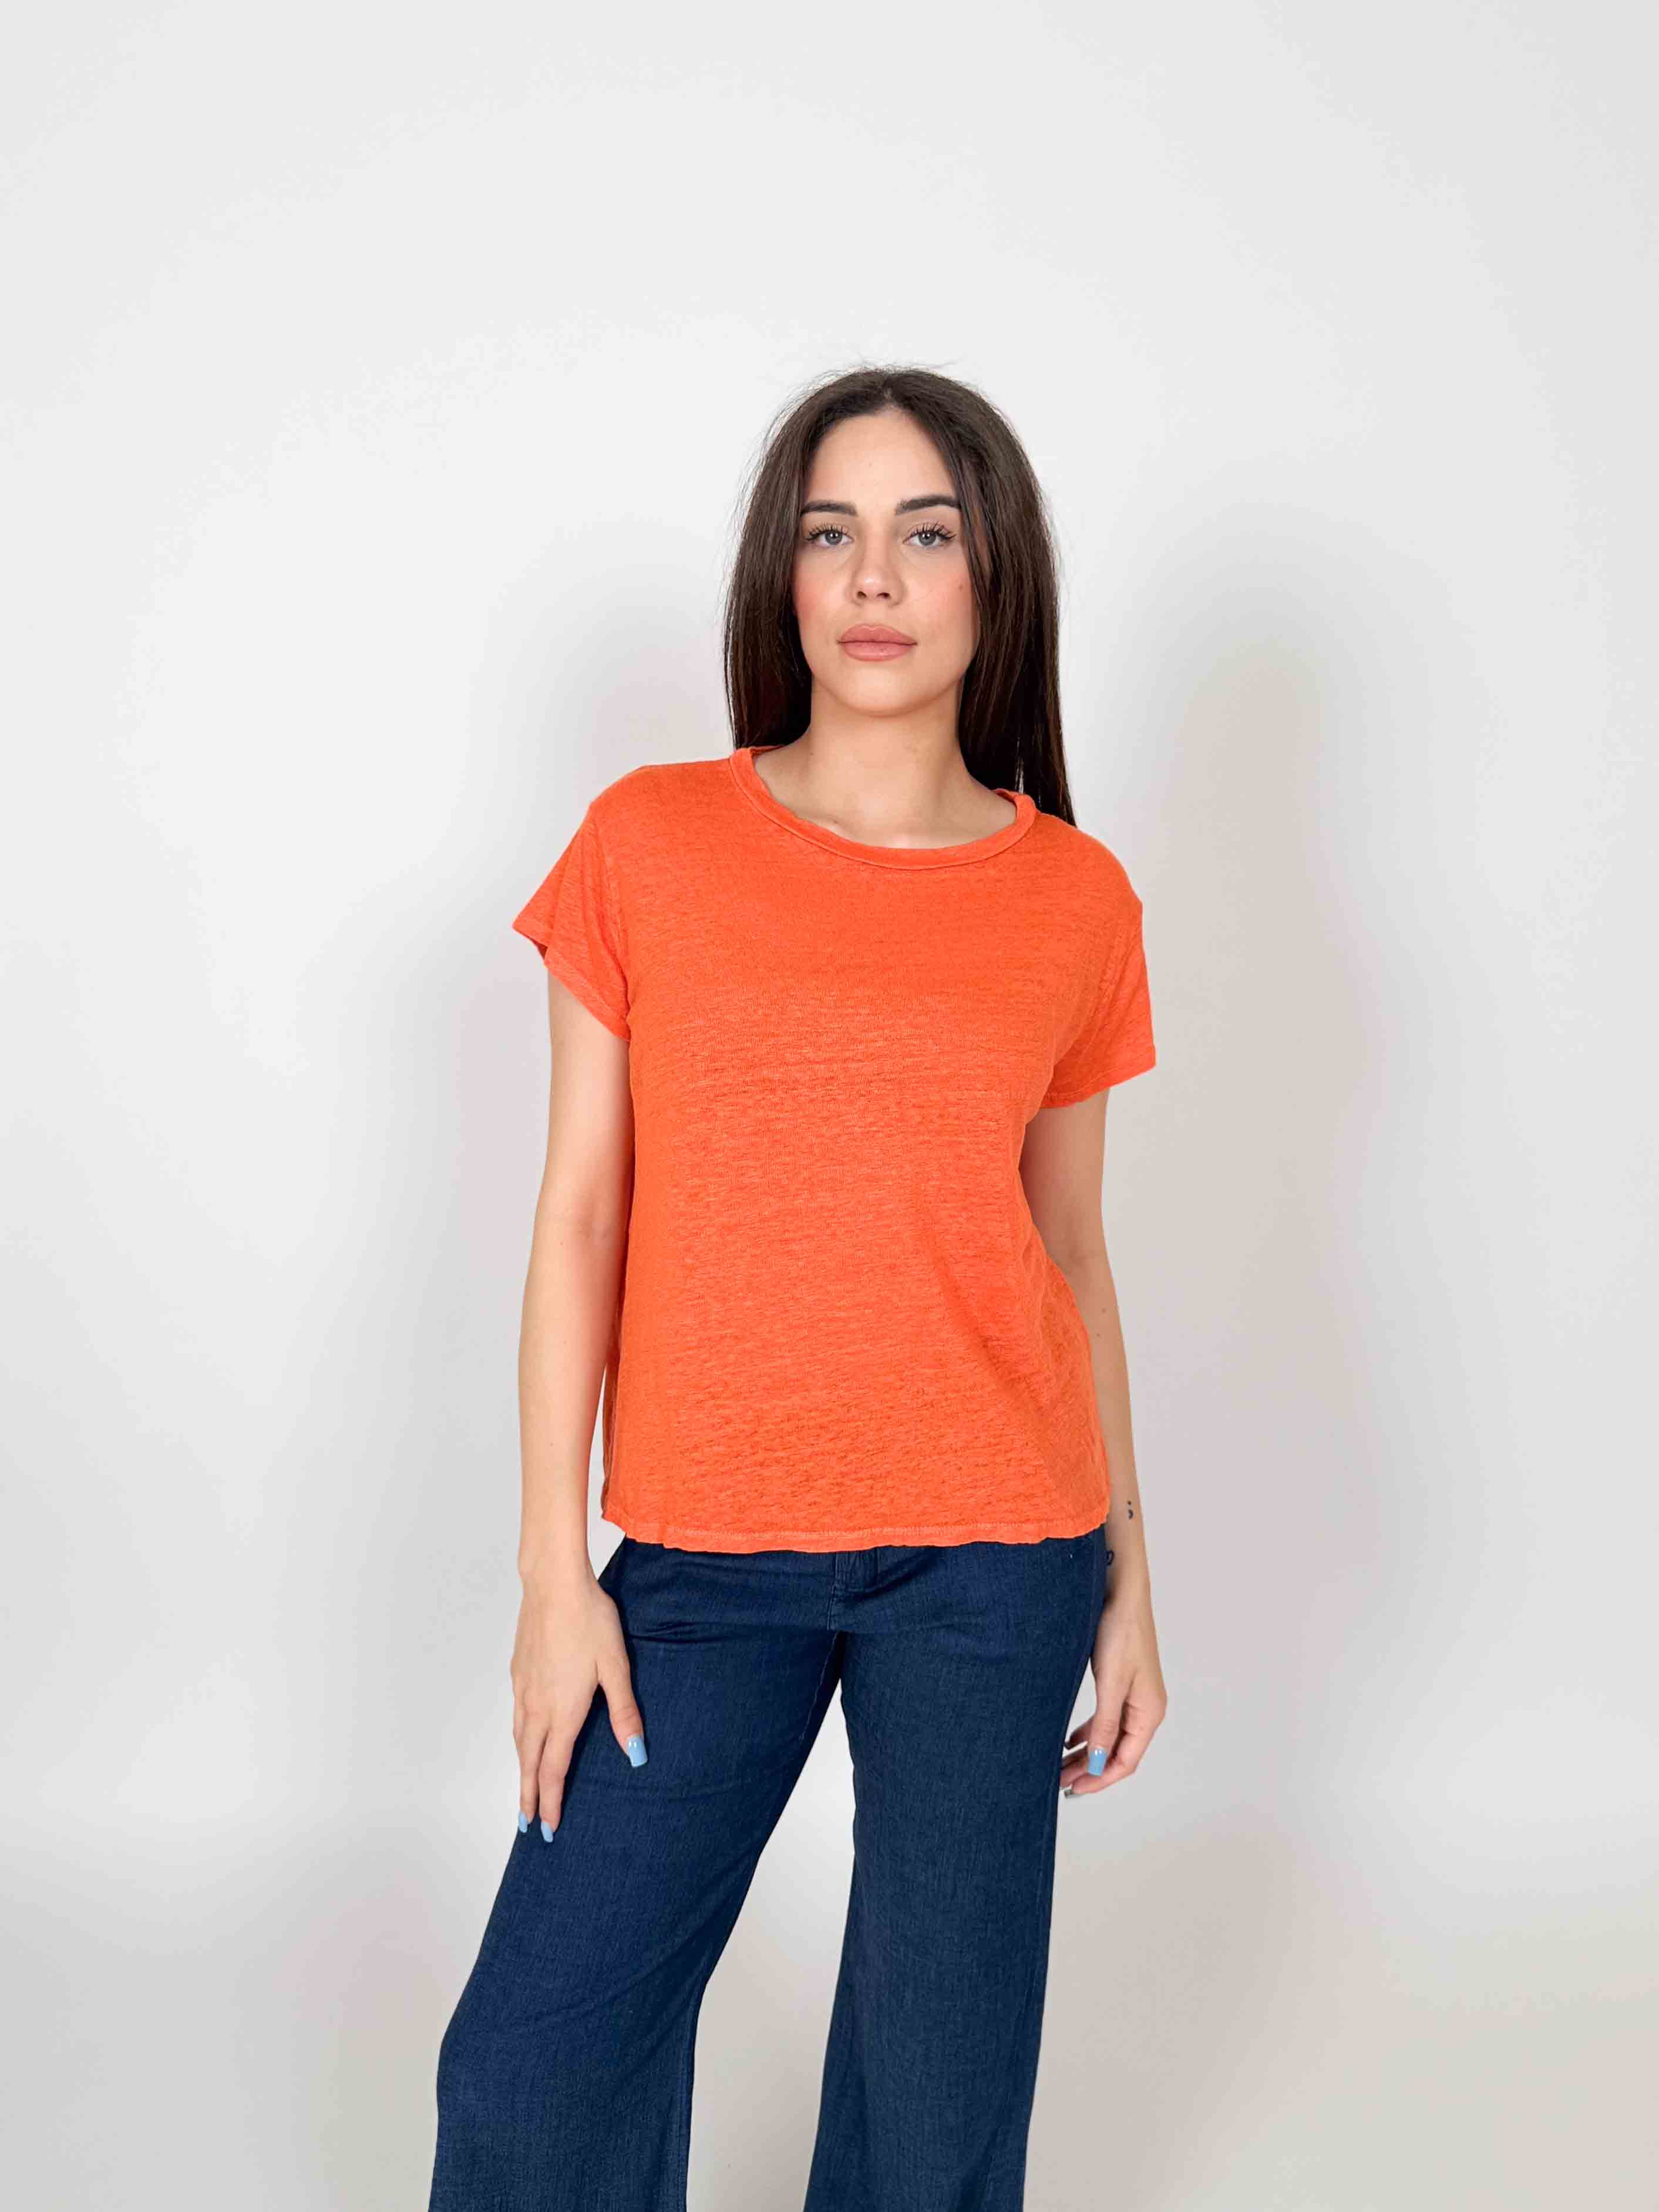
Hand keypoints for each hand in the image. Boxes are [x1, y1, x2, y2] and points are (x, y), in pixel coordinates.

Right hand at [512, 1567, 646, 1836]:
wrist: (554, 1584)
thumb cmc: (589, 1620)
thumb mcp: (616, 1666)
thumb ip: (624, 1712)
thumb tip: (637, 1755)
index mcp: (563, 1711)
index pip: (554, 1768)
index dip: (551, 1801)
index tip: (549, 1828)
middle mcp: (538, 1706)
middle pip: (529, 1762)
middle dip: (529, 1797)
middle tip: (528, 1827)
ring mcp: (524, 1689)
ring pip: (519, 1741)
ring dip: (521, 1771)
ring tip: (524, 1793)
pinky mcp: (518, 1672)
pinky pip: (516, 1718)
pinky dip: (519, 1741)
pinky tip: (524, 1739)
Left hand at [1060, 1581, 1166, 1798]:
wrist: (1121, 1591)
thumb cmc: (1120, 1631)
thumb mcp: (1110, 1682)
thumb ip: (1104, 1724)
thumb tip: (1097, 1762)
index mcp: (1148, 1712)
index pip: (1125, 1761)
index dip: (1100, 1779)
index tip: (1073, 1789)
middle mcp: (1145, 1708)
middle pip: (1117, 1752)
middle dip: (1089, 1769)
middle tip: (1059, 1781)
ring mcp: (1134, 1695)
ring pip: (1110, 1736)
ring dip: (1087, 1752)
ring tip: (1060, 1765)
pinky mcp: (1121, 1682)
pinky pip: (1107, 1718)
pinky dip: (1089, 1732)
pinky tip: (1069, 1738)